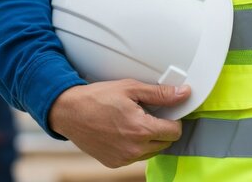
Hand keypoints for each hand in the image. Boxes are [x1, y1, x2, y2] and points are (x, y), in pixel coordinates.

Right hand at [49, 79, 190, 167]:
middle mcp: (134, 148)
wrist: (68, 111)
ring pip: (151, 152)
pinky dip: (134, 146)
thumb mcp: (130, 88)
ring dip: (148, 139)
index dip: (173, 119)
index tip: (165, 112)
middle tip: (145, 114)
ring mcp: (124, 158)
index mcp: (141, 129)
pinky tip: (121, 132)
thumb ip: (159, 94)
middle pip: (165, 143)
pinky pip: (135, 157)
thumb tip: (183, 94)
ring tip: (132, 122)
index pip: (175, 131)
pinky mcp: (114, 163)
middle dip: (161, 129)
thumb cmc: (96, 98)